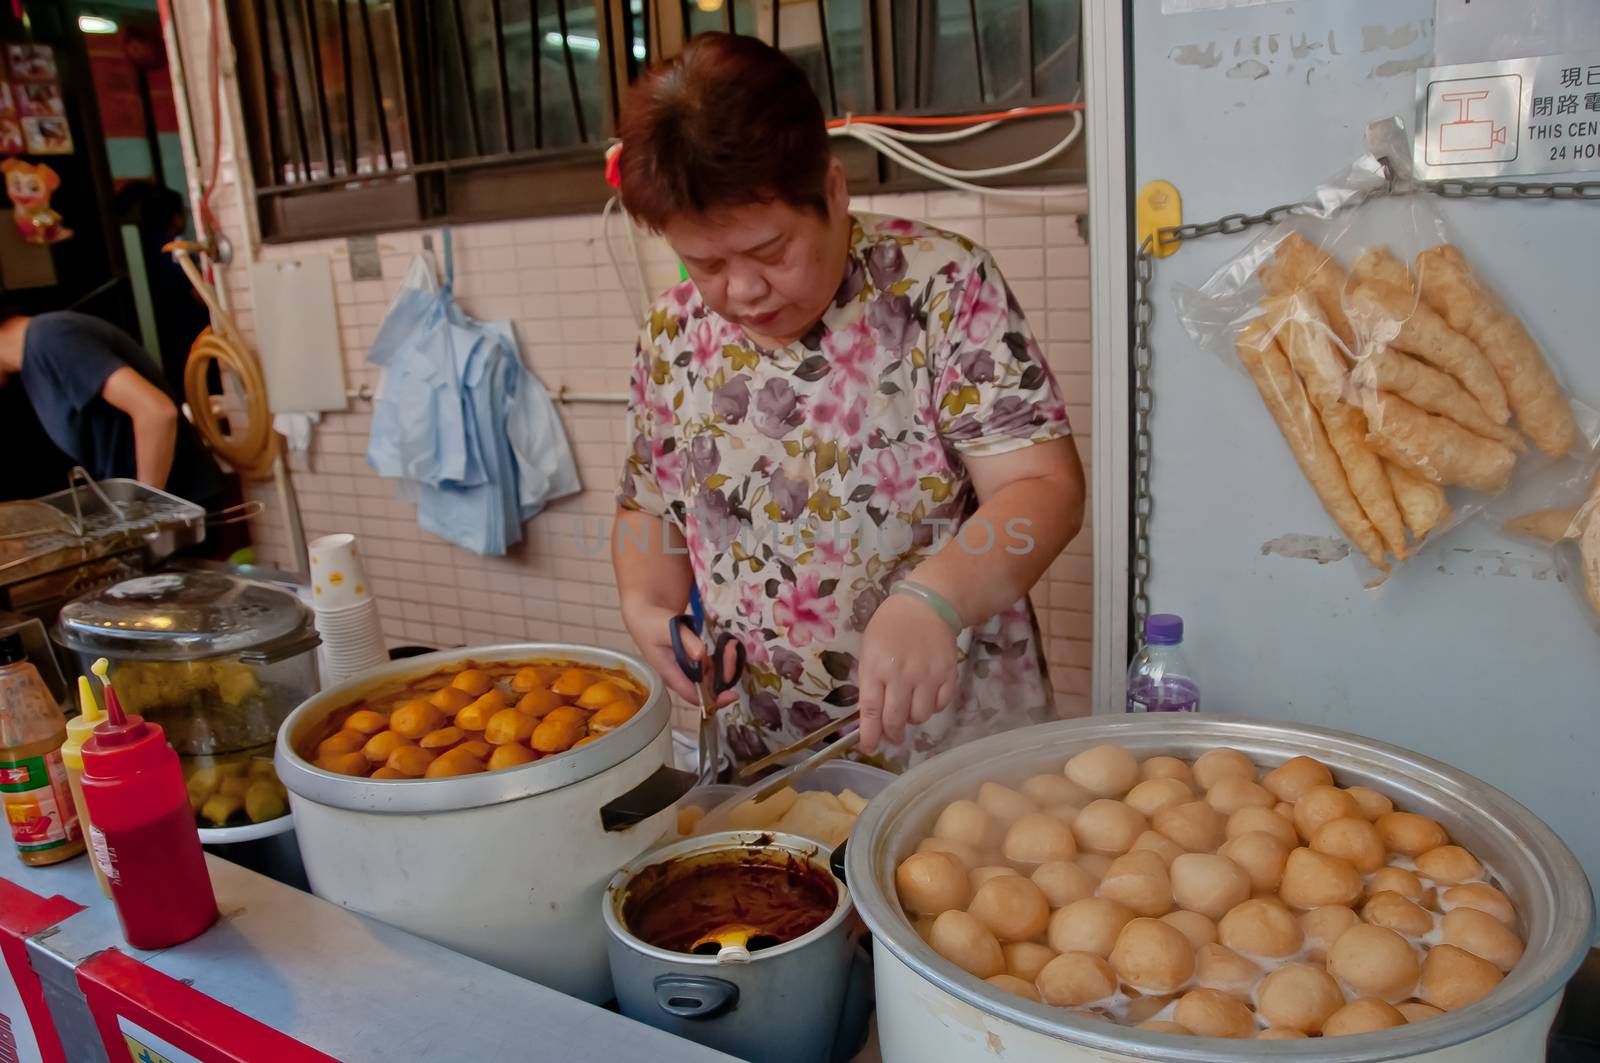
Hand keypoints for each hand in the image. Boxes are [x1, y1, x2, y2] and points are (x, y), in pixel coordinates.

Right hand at [621, 601, 740, 708]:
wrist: (646, 616)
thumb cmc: (653, 623)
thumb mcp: (668, 628)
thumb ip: (685, 641)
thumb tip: (701, 655)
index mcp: (671, 674)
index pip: (694, 696)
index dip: (714, 699)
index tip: (733, 694)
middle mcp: (681, 677)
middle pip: (709, 687)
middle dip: (725, 671)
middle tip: (731, 648)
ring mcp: (688, 671)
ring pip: (714, 677)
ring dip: (726, 663)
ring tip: (730, 643)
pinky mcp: (694, 663)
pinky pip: (713, 667)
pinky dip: (723, 658)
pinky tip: (727, 644)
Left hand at [857, 593, 956, 753]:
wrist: (927, 605)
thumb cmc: (890, 625)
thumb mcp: (869, 648)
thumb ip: (869, 680)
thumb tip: (870, 715)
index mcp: (877, 667)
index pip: (871, 710)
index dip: (869, 734)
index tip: (869, 748)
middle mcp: (902, 675)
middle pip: (896, 719)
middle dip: (892, 733)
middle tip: (892, 735)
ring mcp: (927, 676)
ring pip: (920, 716)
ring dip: (912, 719)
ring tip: (909, 706)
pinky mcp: (948, 675)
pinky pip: (940, 705)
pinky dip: (932, 707)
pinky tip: (926, 696)